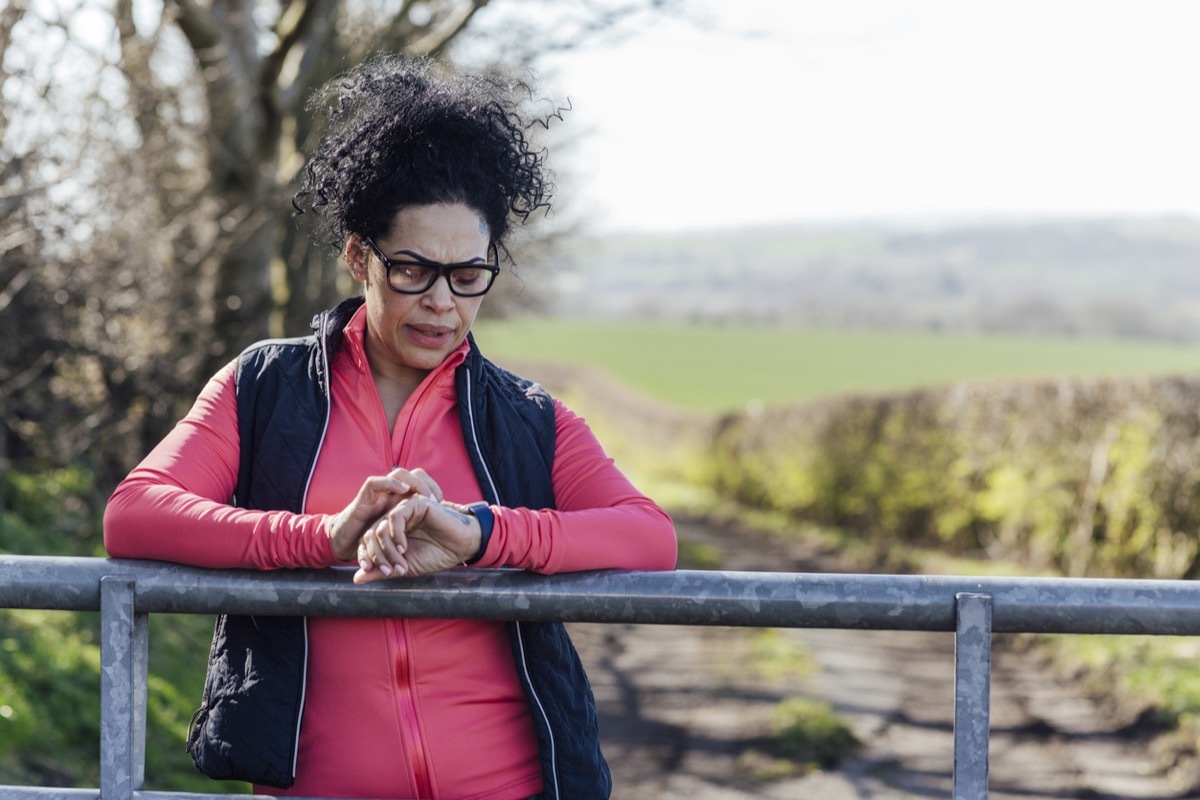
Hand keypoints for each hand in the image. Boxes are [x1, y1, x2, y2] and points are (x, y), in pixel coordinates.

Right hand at [327, 468, 442, 561]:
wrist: (344, 543)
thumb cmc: (374, 540)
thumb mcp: (398, 535)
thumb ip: (415, 532)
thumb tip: (438, 532)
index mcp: (401, 500)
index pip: (422, 482)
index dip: (434, 488)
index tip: (445, 504)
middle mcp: (391, 493)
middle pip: (413, 475)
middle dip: (427, 485)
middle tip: (436, 501)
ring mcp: (378, 493)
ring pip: (397, 475)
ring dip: (413, 483)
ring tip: (424, 496)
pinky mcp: (363, 498)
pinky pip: (374, 483)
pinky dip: (390, 484)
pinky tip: (403, 491)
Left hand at [353, 497, 481, 583]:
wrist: (462, 547)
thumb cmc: (437, 556)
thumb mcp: (405, 567)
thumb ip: (382, 571)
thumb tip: (357, 579)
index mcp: (392, 533)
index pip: (368, 542)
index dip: (367, 557)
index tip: (373, 573)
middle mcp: (396, 521)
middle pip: (371, 534)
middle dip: (377, 555)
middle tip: (389, 571)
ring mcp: (405, 511)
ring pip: (381, 525)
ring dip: (387, 548)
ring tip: (401, 561)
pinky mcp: (415, 503)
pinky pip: (395, 515)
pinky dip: (395, 533)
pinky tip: (404, 547)